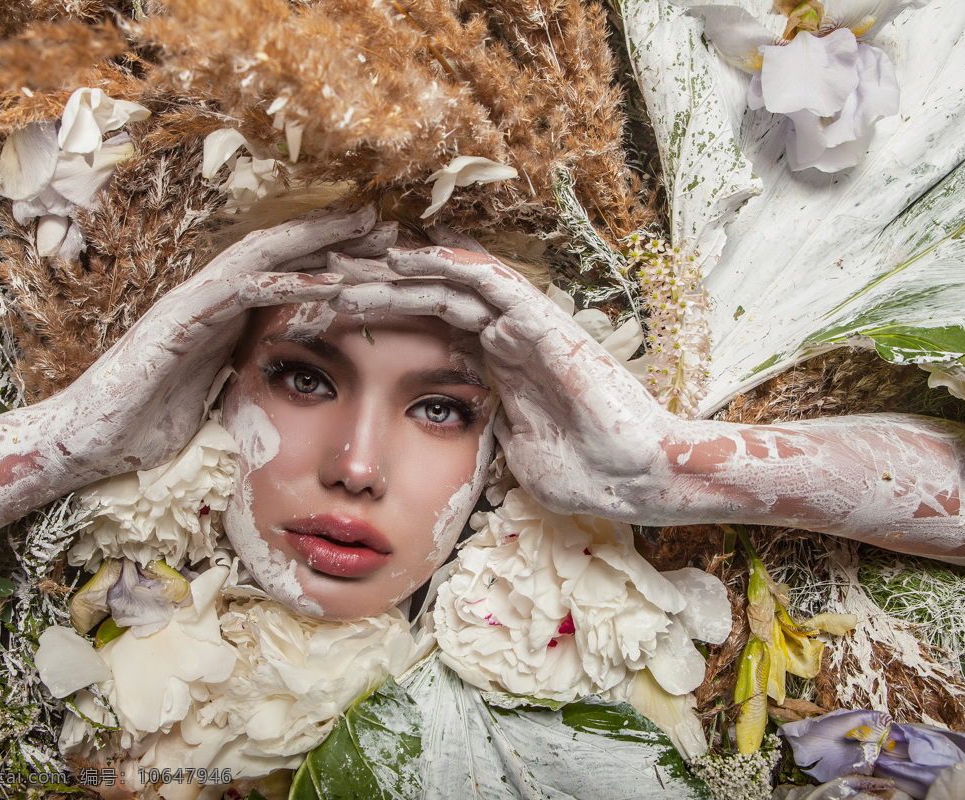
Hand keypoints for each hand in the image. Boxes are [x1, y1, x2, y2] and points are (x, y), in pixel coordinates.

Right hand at [49, 207, 388, 480]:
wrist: (87, 443)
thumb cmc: (146, 426)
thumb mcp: (215, 396)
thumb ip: (245, 374)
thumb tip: (284, 383)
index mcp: (223, 315)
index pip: (285, 273)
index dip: (332, 258)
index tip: (380, 254)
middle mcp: (210, 298)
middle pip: (283, 251)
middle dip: (335, 234)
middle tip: (388, 223)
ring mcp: (194, 303)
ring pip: (266, 255)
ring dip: (319, 239)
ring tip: (369, 228)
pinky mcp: (179, 319)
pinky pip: (241, 291)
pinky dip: (287, 282)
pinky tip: (329, 280)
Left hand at [332, 244, 674, 518]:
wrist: (640, 480)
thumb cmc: (589, 474)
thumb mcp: (519, 451)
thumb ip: (495, 425)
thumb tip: (472, 420)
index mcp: (502, 364)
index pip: (433, 324)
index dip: (386, 313)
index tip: (337, 311)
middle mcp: (511, 335)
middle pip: (432, 296)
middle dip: (377, 284)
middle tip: (324, 274)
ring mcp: (527, 326)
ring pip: (452, 281)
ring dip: (399, 270)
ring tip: (349, 260)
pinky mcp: (545, 325)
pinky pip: (490, 282)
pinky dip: (448, 264)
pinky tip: (407, 255)